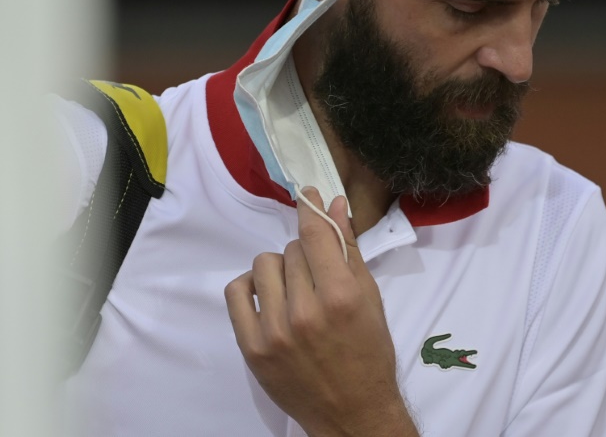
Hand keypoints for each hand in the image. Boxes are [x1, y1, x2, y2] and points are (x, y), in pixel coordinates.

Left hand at [224, 188, 417, 436]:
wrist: (352, 413)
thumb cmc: (369, 353)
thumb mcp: (370, 300)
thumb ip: (349, 251)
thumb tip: (334, 206)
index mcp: (342, 296)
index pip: (315, 234)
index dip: (309, 207)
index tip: (306, 193)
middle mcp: (306, 311)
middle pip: (292, 250)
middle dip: (305, 256)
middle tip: (316, 277)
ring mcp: (274, 331)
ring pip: (263, 266)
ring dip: (279, 271)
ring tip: (293, 291)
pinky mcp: (251, 348)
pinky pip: (236, 292)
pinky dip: (250, 287)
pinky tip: (267, 298)